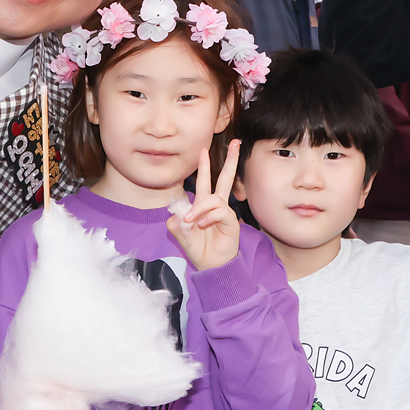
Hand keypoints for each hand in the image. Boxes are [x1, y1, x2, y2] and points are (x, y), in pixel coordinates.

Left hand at [167, 140, 242, 271]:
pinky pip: (220, 212)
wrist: (211, 267)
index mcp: (205, 206)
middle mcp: (217, 206)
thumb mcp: (182, 237)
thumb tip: (174, 218)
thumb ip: (176, 227)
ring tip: (192, 222)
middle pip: (224, 178)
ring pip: (214, 198)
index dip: (204, 166)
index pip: (205, 181)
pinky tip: (202, 224)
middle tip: (236, 142)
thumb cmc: (200, 250)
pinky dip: (208, 216)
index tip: (203, 150)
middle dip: (230, 160)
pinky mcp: (231, 223)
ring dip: (200, 208)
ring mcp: (225, 213)